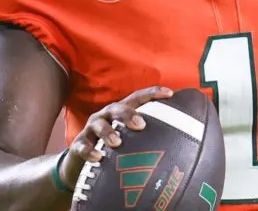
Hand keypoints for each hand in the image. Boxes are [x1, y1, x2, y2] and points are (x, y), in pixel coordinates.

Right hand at [57, 86, 172, 187]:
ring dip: (108, 132)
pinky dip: (90, 151)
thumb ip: (148, 137)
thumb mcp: (130, 140)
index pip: (138, 98)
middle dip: (129, 114)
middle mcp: (106, 116)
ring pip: (99, 124)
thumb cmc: (114, 150)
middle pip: (117, 108)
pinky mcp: (78, 144)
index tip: (170, 93)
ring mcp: (91, 129)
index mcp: (121, 112)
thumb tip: (180, 143)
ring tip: (117, 142)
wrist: (82, 165)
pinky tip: (98, 158)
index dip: (153, 93)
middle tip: (141, 124)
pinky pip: (82, 146)